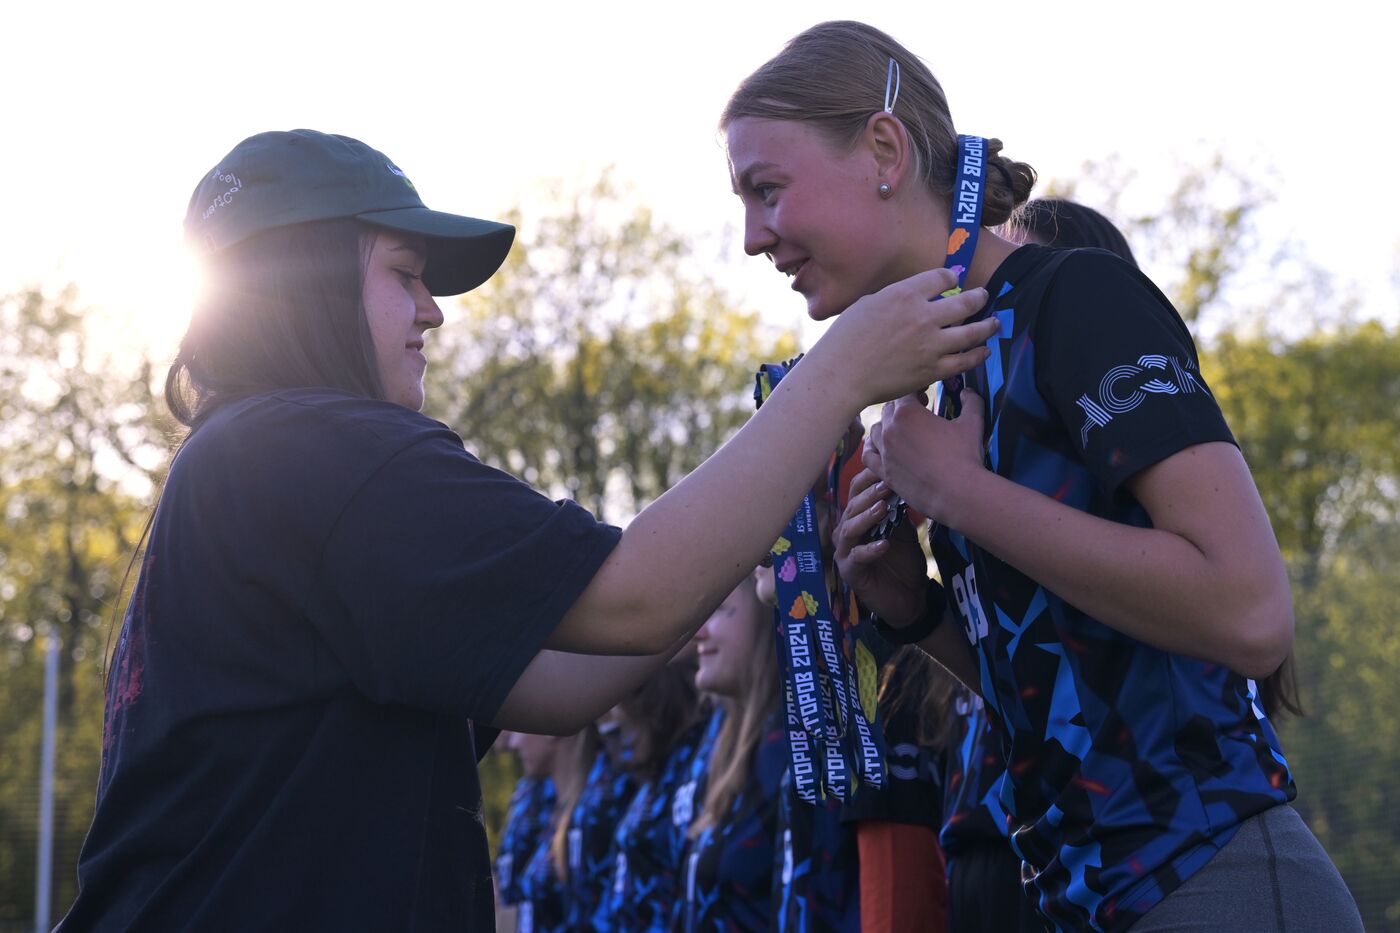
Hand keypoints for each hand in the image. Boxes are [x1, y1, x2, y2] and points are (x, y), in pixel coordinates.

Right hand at [812, 269, 996, 407]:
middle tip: (984, 296)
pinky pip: (964, 361)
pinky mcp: (932, 369)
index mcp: (905, 294)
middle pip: (966, 302)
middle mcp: (923, 316)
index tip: (954, 280)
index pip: (943, 277)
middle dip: (979, 297)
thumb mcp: (869, 304)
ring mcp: (931, 344)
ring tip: (994, 323)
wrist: (841, 374)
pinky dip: (977, 355)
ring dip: (988, 326)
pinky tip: (983, 351)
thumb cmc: (846, 339)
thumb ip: (896, 298)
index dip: (952, 277)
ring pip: (973, 332)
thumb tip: (914, 298)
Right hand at [833, 467, 927, 625]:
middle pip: (851, 508)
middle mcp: (846, 532)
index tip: (886, 465)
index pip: (856, 492)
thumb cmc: (904, 562)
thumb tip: (901, 483)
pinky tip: (884, 544)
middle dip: (869, 495)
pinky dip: (870, 550)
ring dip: (866, 518)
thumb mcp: (904, 531)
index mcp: (858, 518)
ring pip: (849, 530)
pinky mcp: (850, 573)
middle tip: (887, 484)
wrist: (910, 598)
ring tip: (882, 508)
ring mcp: (845, 553)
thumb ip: (898, 511)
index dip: (869, 478)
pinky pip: (857, 558)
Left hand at [873, 389, 988, 527]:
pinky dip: (874, 449)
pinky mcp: (884, 472)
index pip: (905, 393)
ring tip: (903, 430)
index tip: (926, 395)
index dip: (916, 391)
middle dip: (903, 407)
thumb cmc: (964, 456)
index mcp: (907, 413)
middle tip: (919, 412)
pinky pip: (868, 456)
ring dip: (887, 426)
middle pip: (888, 410)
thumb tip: (968, 391)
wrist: (957, 494)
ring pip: (875, 431)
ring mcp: (884, 452)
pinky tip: (885, 449)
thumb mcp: (972, 423)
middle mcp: (890, 430)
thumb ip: (971, 402)